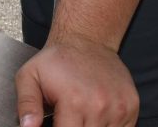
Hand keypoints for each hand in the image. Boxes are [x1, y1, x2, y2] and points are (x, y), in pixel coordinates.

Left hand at [15, 36, 137, 126]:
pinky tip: (98, 116)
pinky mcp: (131, 106)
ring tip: (82, 115)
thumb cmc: (57, 60)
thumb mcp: (29, 76)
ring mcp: (119, 107)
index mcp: (74, 101)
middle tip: (69, 117)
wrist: (87, 39)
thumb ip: (26, 105)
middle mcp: (99, 106)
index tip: (57, 122)